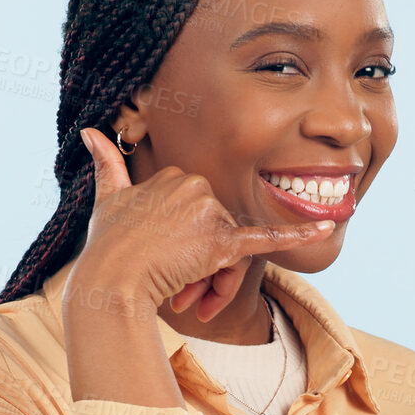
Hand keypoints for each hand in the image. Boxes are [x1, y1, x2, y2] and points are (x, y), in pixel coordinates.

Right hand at [76, 127, 334, 322]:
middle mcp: (196, 186)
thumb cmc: (107, 245)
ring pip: (227, 243)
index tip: (161, 253)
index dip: (184, 235)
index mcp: (176, 175)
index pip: (197, 206)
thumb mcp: (107, 199)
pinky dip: (297, 235)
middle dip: (200, 255)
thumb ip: (106, 163)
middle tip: (173, 275)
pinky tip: (324, 228)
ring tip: (180, 282)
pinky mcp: (222, 243)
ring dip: (211, 269)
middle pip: (216, 224)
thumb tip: (89, 131)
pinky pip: (266, 238)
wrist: (110, 281)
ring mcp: (209, 214)